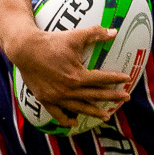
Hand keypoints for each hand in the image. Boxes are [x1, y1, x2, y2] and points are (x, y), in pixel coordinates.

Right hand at [9, 27, 132, 125]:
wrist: (25, 49)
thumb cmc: (51, 41)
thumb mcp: (75, 36)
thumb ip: (96, 34)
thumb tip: (115, 32)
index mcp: (77, 76)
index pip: (102, 79)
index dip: (116, 79)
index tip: (127, 79)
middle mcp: (69, 90)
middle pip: (95, 95)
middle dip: (112, 97)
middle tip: (126, 98)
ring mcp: (57, 97)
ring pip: (80, 108)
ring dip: (94, 112)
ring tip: (106, 116)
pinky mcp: (45, 99)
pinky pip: (58, 114)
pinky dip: (66, 120)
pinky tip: (74, 122)